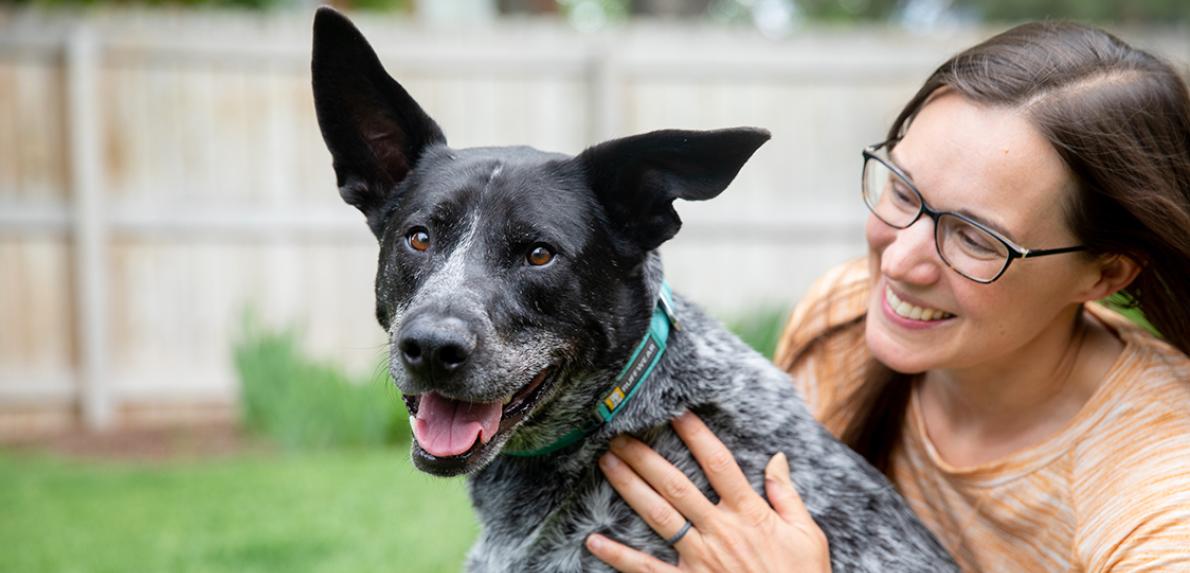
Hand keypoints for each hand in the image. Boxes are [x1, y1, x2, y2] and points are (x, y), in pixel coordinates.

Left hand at [586, 411, 830, 572]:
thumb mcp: (806, 535)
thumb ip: (786, 495)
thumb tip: (777, 459)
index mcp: (750, 514)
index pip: (719, 464)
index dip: (697, 435)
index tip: (676, 412)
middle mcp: (720, 531)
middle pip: (677, 485)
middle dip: (646, 457)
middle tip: (619, 434)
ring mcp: (700, 559)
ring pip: (658, 516)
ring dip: (630, 488)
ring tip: (607, 464)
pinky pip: (647, 569)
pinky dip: (618, 555)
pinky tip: (594, 539)